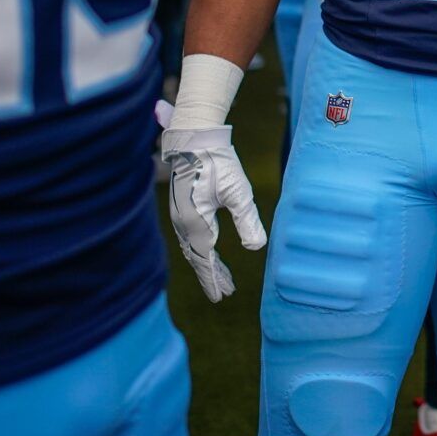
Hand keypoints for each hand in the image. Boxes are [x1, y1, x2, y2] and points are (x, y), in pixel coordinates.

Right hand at [160, 125, 266, 301]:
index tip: (221, 296)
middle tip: (225, 293)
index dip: (213, 279)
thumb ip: (248, 220)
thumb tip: (257, 248)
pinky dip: (201, 249)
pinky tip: (209, 252)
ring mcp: (179, 215)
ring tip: (222, 278)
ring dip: (206, 264)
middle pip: (197, 257)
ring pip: (193, 248)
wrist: (195, 138)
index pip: (205, 259)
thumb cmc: (218, 162)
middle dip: (211, 275)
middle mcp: (183, 223)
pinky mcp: (181, 208)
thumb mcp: (239, 191)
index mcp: (196, 222)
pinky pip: (190, 236)